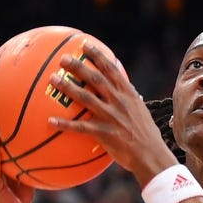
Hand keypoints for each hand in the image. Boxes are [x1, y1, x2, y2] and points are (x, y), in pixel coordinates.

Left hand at [46, 43, 176, 185]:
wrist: (151, 156)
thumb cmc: (147, 136)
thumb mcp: (142, 113)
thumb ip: (132, 101)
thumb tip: (129, 91)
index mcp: (129, 95)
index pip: (112, 70)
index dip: (98, 56)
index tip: (85, 45)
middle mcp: (119, 102)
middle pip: (96, 79)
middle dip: (79, 66)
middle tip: (64, 58)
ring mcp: (111, 117)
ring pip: (85, 98)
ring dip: (67, 87)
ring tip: (53, 79)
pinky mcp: (104, 134)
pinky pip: (80, 128)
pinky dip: (64, 124)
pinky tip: (50, 121)